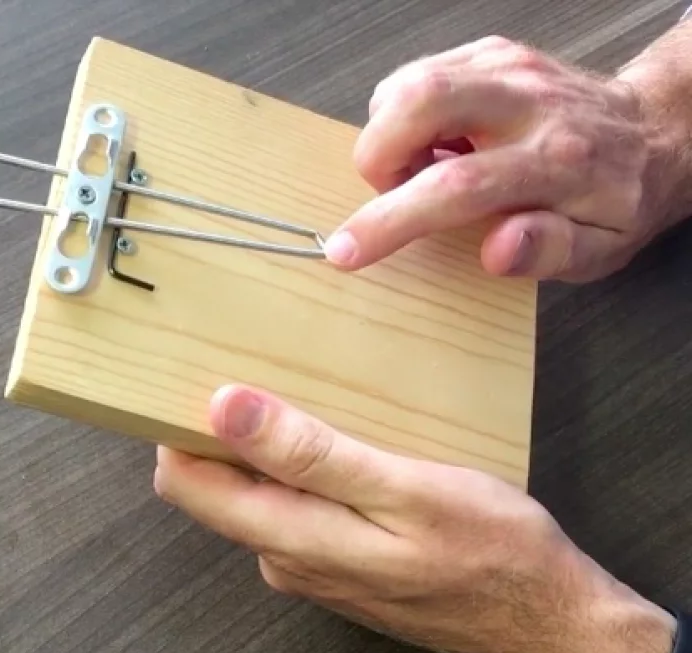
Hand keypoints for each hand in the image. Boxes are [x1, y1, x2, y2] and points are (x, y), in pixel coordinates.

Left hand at [153, 384, 675, 652]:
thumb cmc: (492, 553)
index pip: (185, 484)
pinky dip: (300, 473)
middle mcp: (284, 560)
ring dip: (264, 449)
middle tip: (249, 363)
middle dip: (217, 430)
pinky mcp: (338, 567)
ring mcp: (310, 568)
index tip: (190, 371)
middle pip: (215, 488)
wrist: (548, 627)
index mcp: (290, 540)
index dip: (174, 425)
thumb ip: (310, 453)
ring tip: (295, 390)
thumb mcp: (405, 490)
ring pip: (257, 496)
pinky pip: (294, 510)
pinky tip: (337, 439)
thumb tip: (225, 410)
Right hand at [323, 35, 691, 281]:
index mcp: (556, 163)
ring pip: (410, 82)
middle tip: (394, 190)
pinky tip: (435, 142)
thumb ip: (551, 251)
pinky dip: (404, 113)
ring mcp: (509, 69)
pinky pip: (418, 73)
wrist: (655, 131)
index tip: (346, 250)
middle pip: (422, 102)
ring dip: (389, 134)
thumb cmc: (616, 201)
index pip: (457, 187)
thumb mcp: (601, 250)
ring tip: (419, 169)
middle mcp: (530, 104)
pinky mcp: (493, 52)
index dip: (391, 219)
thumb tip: (496, 251)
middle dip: (378, 155)